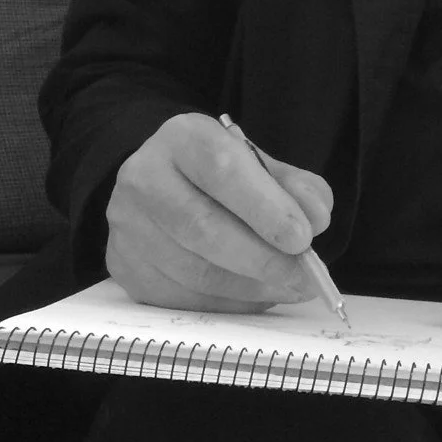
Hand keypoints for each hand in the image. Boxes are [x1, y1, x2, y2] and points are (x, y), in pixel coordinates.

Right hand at [105, 111, 333, 311]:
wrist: (159, 182)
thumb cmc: (218, 174)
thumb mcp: (256, 163)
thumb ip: (293, 185)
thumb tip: (316, 216)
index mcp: (182, 138)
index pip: (223, 170)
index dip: (265, 208)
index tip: (303, 237)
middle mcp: (144, 177)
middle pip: (204, 228)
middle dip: (262, 258)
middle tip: (303, 276)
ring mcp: (128, 226)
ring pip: (194, 271)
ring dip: (251, 288)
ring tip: (288, 288)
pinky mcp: (124, 266)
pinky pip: (182, 298)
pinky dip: (228, 303)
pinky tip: (255, 295)